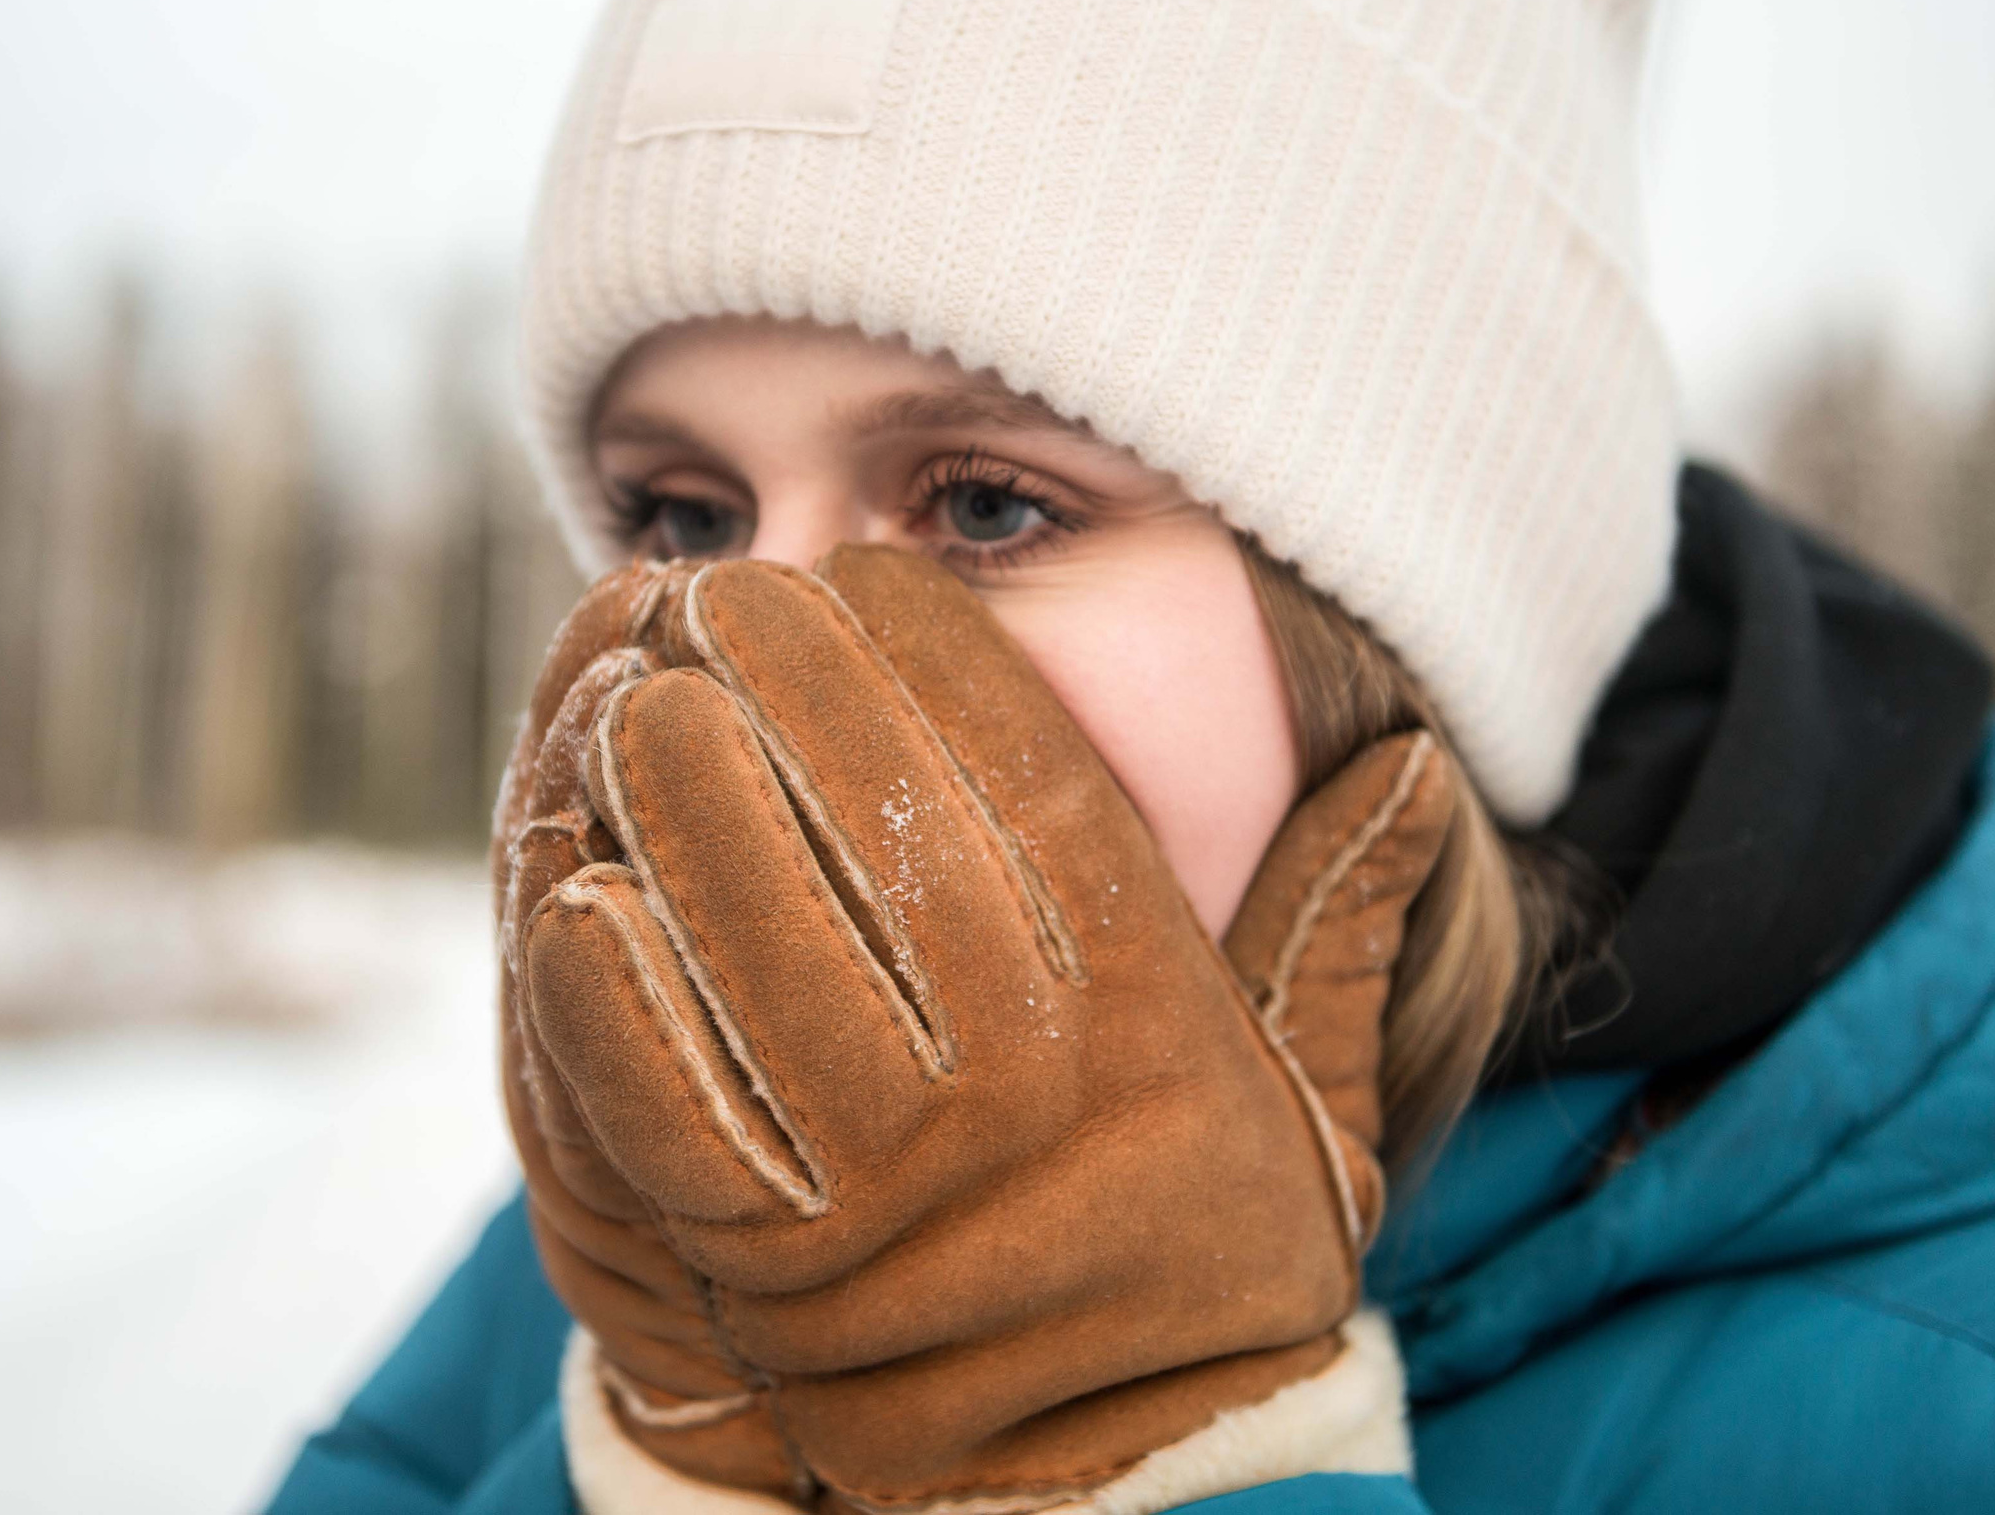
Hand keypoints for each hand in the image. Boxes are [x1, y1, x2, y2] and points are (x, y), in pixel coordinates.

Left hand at [510, 547, 1398, 1510]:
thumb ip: (1345, 927)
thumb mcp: (1311, 1099)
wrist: (1115, 1490)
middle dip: (780, 675)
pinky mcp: (758, 1262)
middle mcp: (1019, 1082)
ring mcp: (879, 1177)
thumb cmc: (1201, 1256)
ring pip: (747, 929)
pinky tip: (574, 876)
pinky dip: (601, 975)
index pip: (1028, 778)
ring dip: (674, 788)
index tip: (870, 572)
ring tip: (637, 694)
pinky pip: (653, 1088)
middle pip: (869, 819)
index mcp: (1151, 1017)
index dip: (931, 651)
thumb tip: (1420, 769)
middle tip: (719, 597)